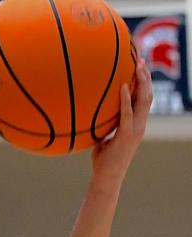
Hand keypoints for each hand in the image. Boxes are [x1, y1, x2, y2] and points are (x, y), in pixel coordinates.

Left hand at [90, 58, 150, 186]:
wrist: (107, 178)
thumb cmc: (103, 159)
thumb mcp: (103, 136)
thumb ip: (102, 123)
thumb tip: (89, 110)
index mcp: (136, 124)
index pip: (144, 99)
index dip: (144, 82)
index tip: (140, 65)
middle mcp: (140, 125)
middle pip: (148, 95)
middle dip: (146, 76)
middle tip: (141, 58)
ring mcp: (135, 130)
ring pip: (143, 101)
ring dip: (141, 82)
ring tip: (137, 66)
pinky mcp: (127, 136)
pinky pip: (127, 114)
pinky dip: (126, 99)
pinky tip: (122, 86)